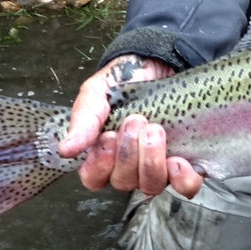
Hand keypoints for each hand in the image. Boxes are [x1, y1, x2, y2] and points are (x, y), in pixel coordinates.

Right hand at [57, 54, 203, 198]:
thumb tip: (65, 149)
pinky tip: (178, 160)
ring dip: (151, 161)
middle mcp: (130, 166)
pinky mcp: (185, 163)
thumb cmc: (124, 81)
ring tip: (156, 129)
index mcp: (104, 154)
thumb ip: (83, 119)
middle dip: (129, 153)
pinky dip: (182, 179)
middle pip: (124, 182)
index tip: (109, 136)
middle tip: (136, 120)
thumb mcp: (98, 93)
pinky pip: (185, 186)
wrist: (159, 63)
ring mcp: (158, 167)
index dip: (101, 164)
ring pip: (151, 185)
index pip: (95, 179)